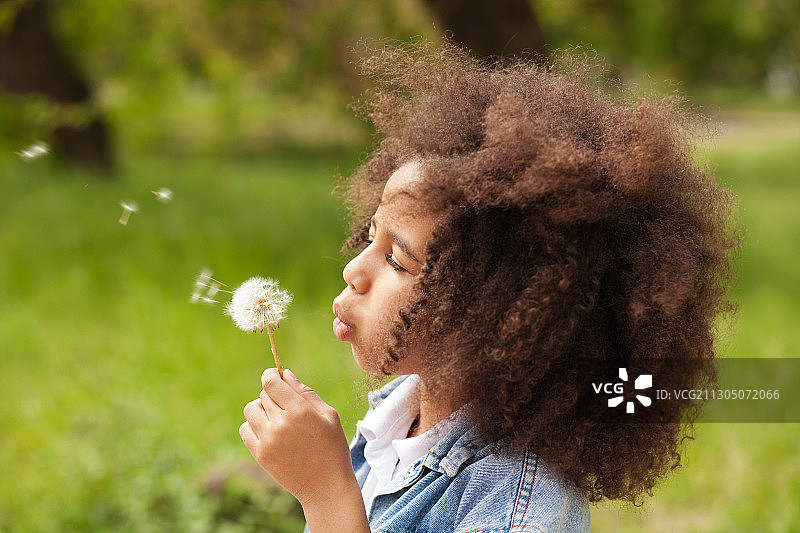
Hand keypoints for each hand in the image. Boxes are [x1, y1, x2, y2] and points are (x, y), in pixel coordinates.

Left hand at [239, 369, 359, 509]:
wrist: (326, 486)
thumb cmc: (332, 447)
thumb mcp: (328, 415)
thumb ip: (305, 392)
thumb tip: (285, 374)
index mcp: (300, 411)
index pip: (271, 382)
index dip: (271, 375)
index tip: (276, 376)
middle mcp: (281, 424)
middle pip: (263, 394)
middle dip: (273, 394)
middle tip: (287, 405)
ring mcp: (268, 440)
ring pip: (251, 409)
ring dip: (262, 409)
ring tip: (277, 418)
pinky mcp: (260, 454)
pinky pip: (245, 429)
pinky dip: (254, 426)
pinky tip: (270, 431)